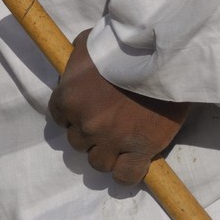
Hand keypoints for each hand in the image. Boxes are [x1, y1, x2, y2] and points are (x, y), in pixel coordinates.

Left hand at [47, 30, 188, 185]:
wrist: (161, 54)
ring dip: (106, 153)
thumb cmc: (123, 44)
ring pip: (97, 162)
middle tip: (109, 120)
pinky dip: (125, 172)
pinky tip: (131, 161)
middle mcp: (85, 123)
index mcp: (69, 98)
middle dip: (90, 133)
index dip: (73, 115)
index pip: (59, 117)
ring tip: (121, 139)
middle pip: (77, 142)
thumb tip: (72, 68)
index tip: (86, 109)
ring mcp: (111, 140)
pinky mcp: (139, 150)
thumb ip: (75, 59)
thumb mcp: (87, 42)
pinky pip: (124, 176)